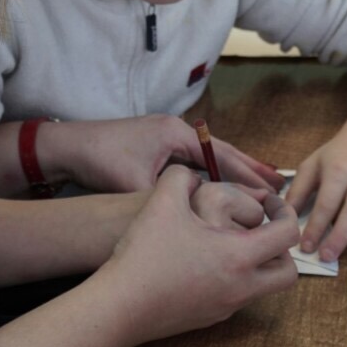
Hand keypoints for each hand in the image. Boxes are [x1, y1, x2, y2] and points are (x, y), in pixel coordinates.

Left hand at [39, 115, 285, 192]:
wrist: (67, 147)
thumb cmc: (100, 159)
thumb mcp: (136, 181)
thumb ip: (168, 196)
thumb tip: (196, 214)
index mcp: (175, 133)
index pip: (220, 154)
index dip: (246, 172)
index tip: (270, 189)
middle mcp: (174, 131)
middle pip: (221, 152)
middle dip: (249, 170)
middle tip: (279, 185)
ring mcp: (165, 140)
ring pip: (207, 160)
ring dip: (231, 174)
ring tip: (259, 190)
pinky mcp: (155, 151)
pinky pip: (192, 165)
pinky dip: (210, 177)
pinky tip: (220, 193)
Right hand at [92, 165, 298, 342]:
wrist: (119, 305)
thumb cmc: (145, 254)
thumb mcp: (162, 201)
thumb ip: (182, 176)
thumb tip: (192, 175)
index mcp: (238, 257)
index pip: (287, 235)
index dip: (284, 211)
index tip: (268, 201)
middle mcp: (240, 287)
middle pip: (287, 273)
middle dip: (281, 248)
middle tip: (261, 228)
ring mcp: (225, 306)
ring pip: (262, 286)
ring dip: (257, 262)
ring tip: (229, 238)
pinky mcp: (209, 317)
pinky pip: (236, 296)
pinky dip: (233, 276)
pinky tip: (203, 258)